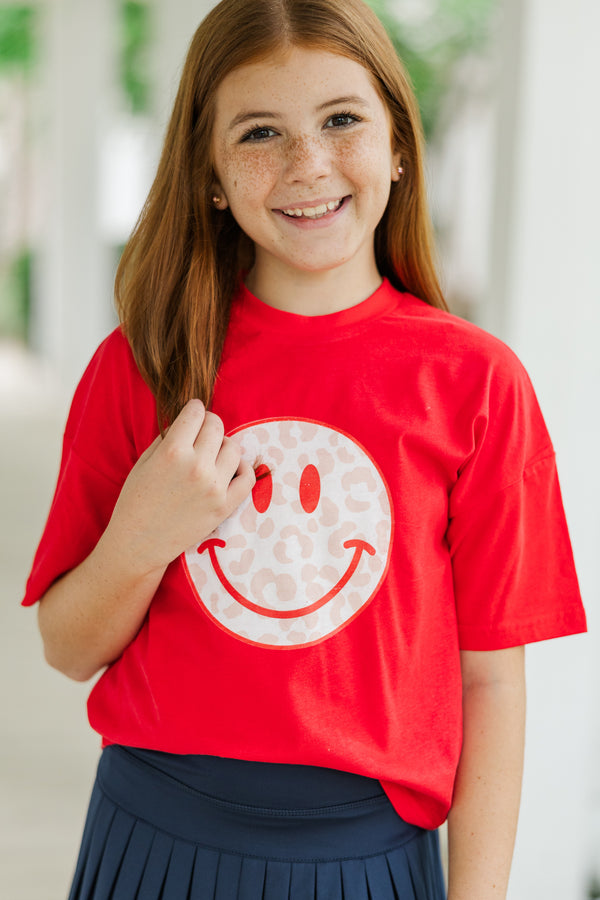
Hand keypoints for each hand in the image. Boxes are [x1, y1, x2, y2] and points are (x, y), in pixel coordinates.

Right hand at [106, 399, 254, 575]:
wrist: (138, 544)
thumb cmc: (135, 501)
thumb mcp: (144, 461)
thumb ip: (168, 437)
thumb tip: (189, 420)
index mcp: (172, 452)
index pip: (196, 413)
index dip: (194, 408)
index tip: (194, 411)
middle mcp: (196, 466)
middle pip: (217, 426)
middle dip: (209, 423)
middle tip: (202, 432)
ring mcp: (214, 487)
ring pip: (234, 447)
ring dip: (223, 446)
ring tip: (211, 454)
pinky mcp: (225, 506)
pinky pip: (248, 477)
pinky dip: (242, 468)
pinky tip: (229, 470)